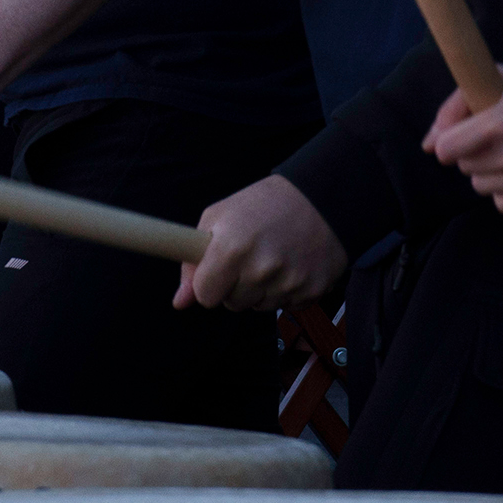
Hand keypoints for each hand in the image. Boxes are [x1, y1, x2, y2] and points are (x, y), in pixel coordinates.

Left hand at [178, 174, 345, 313]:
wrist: (321, 196)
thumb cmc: (264, 204)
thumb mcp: (218, 217)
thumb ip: (193, 262)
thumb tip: (180, 302)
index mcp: (231, 249)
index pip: (205, 296)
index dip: (209, 283)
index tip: (218, 269)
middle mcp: (261, 270)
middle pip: (232, 304)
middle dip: (236, 285)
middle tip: (251, 256)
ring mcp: (289, 283)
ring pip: (260, 307)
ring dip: (262, 289)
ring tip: (275, 257)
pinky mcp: (314, 291)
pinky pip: (288, 306)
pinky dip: (288, 291)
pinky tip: (294, 264)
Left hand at [426, 53, 502, 217]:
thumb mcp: (496, 80)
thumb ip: (454, 108)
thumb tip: (428, 146)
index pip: (446, 150)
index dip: (448, 142)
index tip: (460, 135)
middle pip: (463, 168)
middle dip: (471, 153)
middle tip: (494, 136)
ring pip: (481, 187)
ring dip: (488, 171)